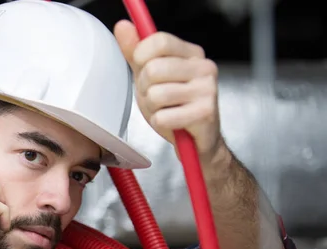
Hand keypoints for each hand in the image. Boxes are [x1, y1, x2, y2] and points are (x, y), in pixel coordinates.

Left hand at [114, 20, 224, 162]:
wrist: (197, 141)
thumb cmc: (174, 107)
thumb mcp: (150, 77)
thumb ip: (135, 52)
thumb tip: (122, 26)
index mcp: (192, 54)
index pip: (159, 41)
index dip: (141, 57)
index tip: (142, 69)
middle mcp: (204, 67)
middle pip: (154, 69)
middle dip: (146, 89)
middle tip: (157, 99)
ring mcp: (207, 90)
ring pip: (156, 95)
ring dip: (153, 108)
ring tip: (166, 111)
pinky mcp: (205, 113)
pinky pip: (163, 117)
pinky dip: (161, 123)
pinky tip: (173, 123)